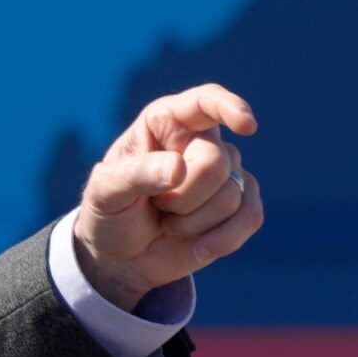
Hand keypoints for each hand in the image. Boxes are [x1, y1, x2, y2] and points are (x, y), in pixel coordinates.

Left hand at [73, 82, 263, 311]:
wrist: (121, 255)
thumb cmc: (109, 212)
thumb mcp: (106, 192)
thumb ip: (135, 175)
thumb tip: (178, 168)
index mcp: (165, 122)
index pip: (205, 101)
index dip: (228, 107)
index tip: (245, 125)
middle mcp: (201, 141)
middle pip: (217, 162)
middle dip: (182, 196)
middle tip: (155, 204)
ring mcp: (225, 173)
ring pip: (232, 195)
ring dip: (193, 222)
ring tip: (168, 221)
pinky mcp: (240, 205)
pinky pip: (251, 217)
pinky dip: (222, 239)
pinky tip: (197, 247)